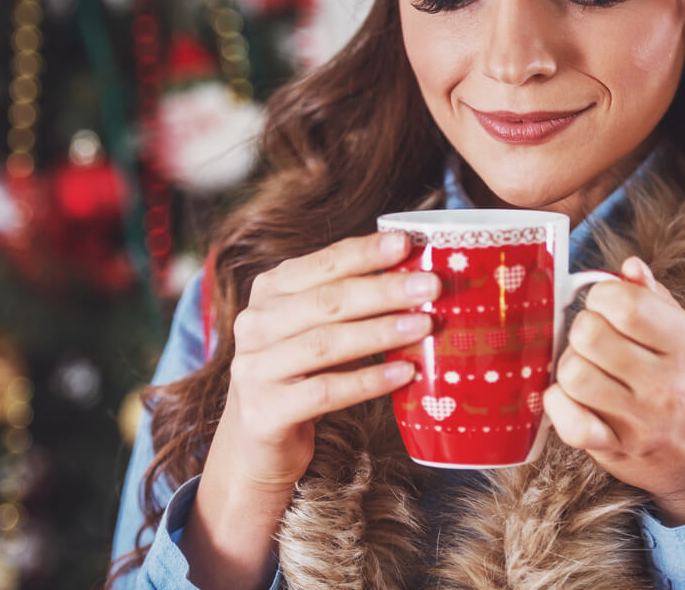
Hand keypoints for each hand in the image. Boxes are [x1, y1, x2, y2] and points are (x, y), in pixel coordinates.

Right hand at [181, 232, 439, 588]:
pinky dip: (368, 382)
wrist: (256, 441)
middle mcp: (256, 324)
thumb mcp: (316, 328)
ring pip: (325, 344)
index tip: (406, 243)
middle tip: (430, 286)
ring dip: (380, 333)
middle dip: (383, 290)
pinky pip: (325, 392)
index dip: (364, 252)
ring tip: (424, 326)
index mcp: (270, 291)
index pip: (322, 263)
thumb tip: (418, 278)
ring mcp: (255, 369)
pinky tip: (404, 374)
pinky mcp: (263, 412)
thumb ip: (352, 303)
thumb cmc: (301, 373)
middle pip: (327, 301)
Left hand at [543, 257, 684, 525]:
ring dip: (570, 367)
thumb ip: (657, 300)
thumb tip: (628, 266)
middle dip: (582, 329)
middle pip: (588, 334)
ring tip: (586, 370)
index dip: (601, 297)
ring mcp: (641, 420)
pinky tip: (570, 399)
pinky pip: (570, 424)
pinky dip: (559, 407)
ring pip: (572, 374)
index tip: (606, 307)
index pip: (624, 303)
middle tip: (594, 341)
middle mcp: (665, 381)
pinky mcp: (618, 451)